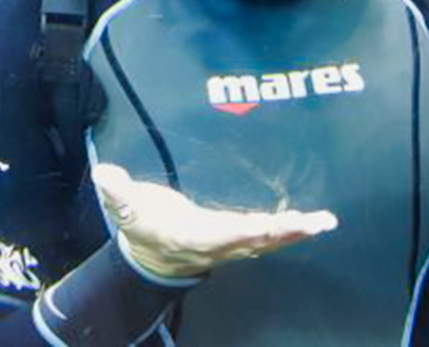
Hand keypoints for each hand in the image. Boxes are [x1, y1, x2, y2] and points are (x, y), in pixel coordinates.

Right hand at [91, 163, 338, 278]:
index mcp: (190, 235)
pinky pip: (269, 239)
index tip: (265, 225)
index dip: (242, 231)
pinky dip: (291, 232)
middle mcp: (215, 245)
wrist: (149, 256)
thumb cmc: (141, 225)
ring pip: (267, 242)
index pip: (219, 234)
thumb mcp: (125, 208)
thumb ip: (117, 191)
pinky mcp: (238, 242)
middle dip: (283, 232)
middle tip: (312, 222)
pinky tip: (312, 224)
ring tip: (323, 222)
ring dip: (295, 233)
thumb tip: (105, 173)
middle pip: (254, 240)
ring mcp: (229, 246)